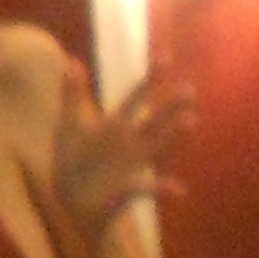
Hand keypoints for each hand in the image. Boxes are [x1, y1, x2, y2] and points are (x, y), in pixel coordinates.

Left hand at [54, 67, 194, 236]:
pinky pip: (147, 189)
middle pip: (153, 121)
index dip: (150, 79)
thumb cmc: (72, 161)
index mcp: (115, 127)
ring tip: (189, 122)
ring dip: (172, 136)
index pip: (136, 98)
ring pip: (155, 148)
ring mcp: (131, 167)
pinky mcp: (126, 190)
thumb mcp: (68, 127)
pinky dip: (163, 189)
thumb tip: (71, 59)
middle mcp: (130, 145)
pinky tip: (179, 190)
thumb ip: (73, 95)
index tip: (166, 57)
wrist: (71, 200)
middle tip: (189, 90)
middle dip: (169, 106)